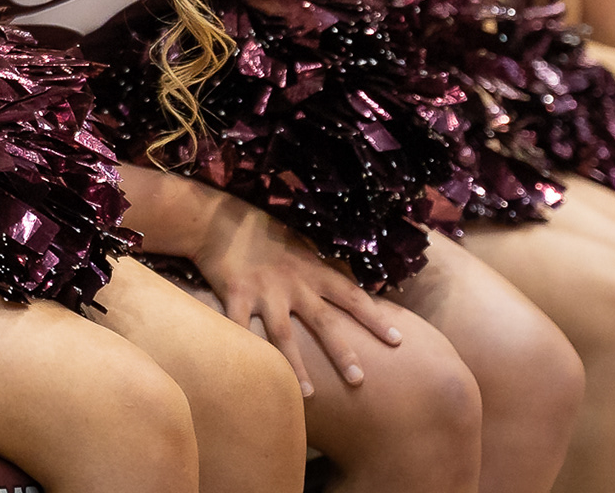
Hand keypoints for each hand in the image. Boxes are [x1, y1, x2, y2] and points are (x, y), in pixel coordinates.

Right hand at [191, 197, 401, 396]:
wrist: (217, 220)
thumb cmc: (262, 231)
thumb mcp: (299, 242)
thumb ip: (323, 263)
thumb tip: (352, 277)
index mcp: (312, 269)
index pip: (351, 296)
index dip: (375, 318)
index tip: (397, 340)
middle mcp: (292, 282)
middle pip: (324, 321)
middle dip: (342, 352)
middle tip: (359, 380)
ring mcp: (264, 290)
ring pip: (284, 335)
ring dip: (297, 366)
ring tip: (310, 393)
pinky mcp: (235, 294)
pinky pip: (240, 330)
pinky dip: (245, 353)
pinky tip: (251, 377)